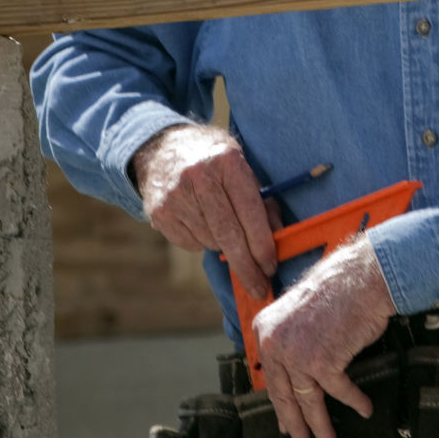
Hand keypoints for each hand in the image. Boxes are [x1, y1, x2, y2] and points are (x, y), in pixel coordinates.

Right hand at [131, 124, 275, 299]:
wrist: (162, 149)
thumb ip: (262, 202)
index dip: (262, 244)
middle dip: (247, 267)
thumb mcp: (242, 168)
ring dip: (223, 247)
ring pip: (210, 241)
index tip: (271, 268)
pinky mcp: (158, 211)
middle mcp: (199, 176)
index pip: (249, 212)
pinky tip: (201, 223)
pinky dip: (201, 242)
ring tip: (224, 228)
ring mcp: (175, 195)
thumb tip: (280, 240)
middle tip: (259, 288)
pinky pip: (189, 243)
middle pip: (228, 234)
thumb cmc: (214, 163)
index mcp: (227, 161)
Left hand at [253, 234, 396, 437]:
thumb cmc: (338, 291)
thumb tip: (294, 374)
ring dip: (320, 424)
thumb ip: (291, 339)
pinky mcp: (322, 362)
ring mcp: (297, 355)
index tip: (285, 421)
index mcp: (265, 330)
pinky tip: (364, 409)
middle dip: (294, 422)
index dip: (280, 403)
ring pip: (308, 400)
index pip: (271, 376)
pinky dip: (355, 401)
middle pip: (284, 394)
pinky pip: (340, 390)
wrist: (362, 278)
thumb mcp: (300, 313)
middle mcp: (275, 343)